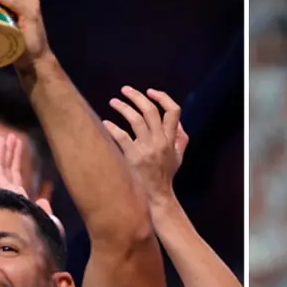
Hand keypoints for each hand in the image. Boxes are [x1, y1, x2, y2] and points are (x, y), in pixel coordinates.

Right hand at [0, 133, 63, 236]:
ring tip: (8, 136)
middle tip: (12, 136)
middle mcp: (10, 192)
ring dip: (5, 150)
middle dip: (10, 152)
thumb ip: (45, 208)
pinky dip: (1, 156)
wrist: (30, 239)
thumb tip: (45, 197)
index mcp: (18, 197)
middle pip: (9, 167)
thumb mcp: (47, 220)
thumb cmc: (39, 235)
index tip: (17, 146)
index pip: (15, 174)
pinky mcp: (6, 190)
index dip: (15, 160)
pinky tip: (2, 144)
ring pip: (4, 166)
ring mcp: (7, 191)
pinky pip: (1, 170)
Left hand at [103, 86, 188, 205]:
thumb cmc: (165, 176)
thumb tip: (178, 123)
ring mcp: (147, 149)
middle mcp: (160, 142)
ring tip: (113, 102)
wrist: (157, 197)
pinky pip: (121, 137)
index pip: (173, 111)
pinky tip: (105, 123)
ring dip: (123, 107)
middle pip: (151, 111)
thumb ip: (181, 139)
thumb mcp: (178, 157)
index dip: (162, 97)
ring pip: (136, 120)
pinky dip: (112, 128)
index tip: (150, 92)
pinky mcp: (133, 157)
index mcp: (171, 140)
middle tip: (125, 90)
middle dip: (137, 96)